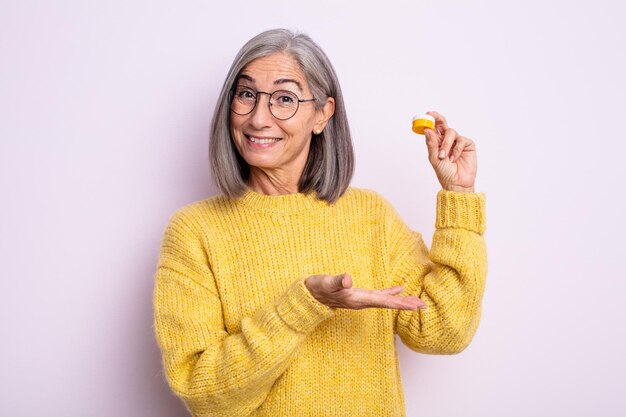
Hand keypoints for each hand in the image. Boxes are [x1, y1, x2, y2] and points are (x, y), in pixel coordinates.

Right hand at [304, 273, 425, 309]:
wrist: (308, 296)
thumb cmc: (317, 288)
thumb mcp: (326, 282)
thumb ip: (337, 281)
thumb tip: (348, 279)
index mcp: (358, 299)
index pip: (384, 301)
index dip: (400, 303)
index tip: (415, 306)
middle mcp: (363, 302)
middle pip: (389, 304)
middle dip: (406, 304)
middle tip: (424, 306)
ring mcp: (362, 300)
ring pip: (386, 301)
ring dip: (401, 301)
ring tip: (417, 302)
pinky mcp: (359, 295)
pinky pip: (380, 296)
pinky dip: (390, 293)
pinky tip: (398, 289)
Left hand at [423, 111, 476, 192]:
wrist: (457, 183)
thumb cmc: (445, 173)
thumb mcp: (434, 158)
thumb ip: (431, 144)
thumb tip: (427, 130)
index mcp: (437, 143)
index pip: (434, 128)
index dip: (430, 120)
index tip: (427, 115)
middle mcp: (447, 140)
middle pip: (443, 124)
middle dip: (438, 118)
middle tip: (432, 115)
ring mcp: (458, 141)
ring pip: (451, 132)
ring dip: (446, 144)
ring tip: (443, 157)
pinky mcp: (467, 145)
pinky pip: (461, 141)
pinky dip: (456, 150)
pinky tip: (454, 159)